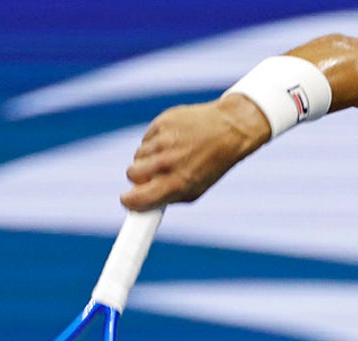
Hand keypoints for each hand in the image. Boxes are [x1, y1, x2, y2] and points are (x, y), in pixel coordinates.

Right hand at [120, 95, 271, 210]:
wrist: (230, 129)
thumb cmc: (212, 164)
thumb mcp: (195, 189)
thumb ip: (166, 197)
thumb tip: (139, 200)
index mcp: (176, 184)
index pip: (136, 198)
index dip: (128, 201)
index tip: (127, 200)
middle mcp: (167, 162)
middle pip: (131, 173)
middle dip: (139, 176)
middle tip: (153, 174)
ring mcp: (163, 141)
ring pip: (138, 155)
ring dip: (148, 158)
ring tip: (169, 154)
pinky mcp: (161, 123)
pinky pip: (146, 138)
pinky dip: (154, 141)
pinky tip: (172, 140)